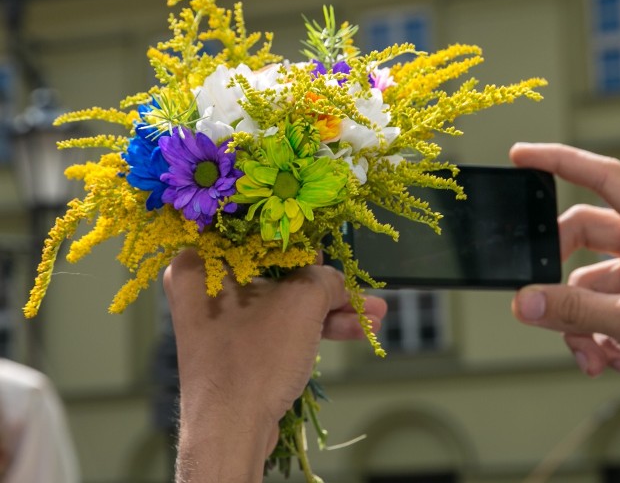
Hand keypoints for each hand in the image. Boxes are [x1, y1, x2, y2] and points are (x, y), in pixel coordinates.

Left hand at [164, 249, 385, 481]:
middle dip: (327, 280)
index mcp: (203, 261)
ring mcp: (222, 318)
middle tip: (360, 281)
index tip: (331, 240)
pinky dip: (315, 325)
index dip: (301, 235)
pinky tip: (354, 328)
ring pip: (285, 299)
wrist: (233, 430)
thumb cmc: (255, 358)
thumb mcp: (302, 302)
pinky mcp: (238, 345)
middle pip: (277, 267)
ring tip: (374, 312)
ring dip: (331, 306)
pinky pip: (280, 323)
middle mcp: (206, 285)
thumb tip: (335, 277)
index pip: (259, 231)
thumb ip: (326, 276)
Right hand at [509, 143, 619, 476]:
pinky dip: (596, 336)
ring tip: (593, 356)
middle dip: (561, 273)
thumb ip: (576, 310)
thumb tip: (525, 300)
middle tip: (540, 296)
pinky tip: (615, 362)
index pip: (607, 178)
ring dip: (581, 322)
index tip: (521, 157)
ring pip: (587, 281)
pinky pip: (599, 307)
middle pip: (585, 235)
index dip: (561, 162)